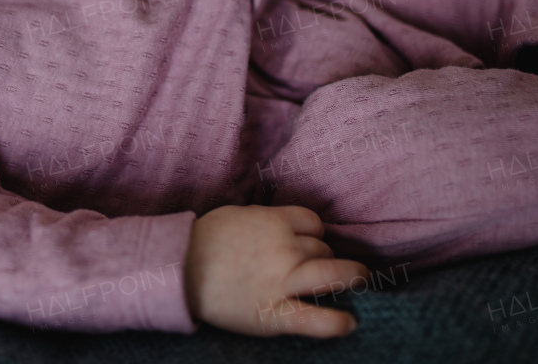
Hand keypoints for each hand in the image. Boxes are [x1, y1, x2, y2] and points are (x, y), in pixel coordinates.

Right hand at [184, 204, 369, 337]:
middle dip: (320, 254)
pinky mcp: (274, 313)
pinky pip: (315, 319)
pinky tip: (350, 323)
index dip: (312, 232)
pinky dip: (336, 322)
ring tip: (358, 280)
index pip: (313, 223)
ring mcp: (283, 281)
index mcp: (274, 221)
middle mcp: (286, 248)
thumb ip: (267, 220)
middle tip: (312, 264)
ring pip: (333, 272)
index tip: (307, 241)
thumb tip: (287, 227)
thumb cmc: (204, 240)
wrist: (178, 269)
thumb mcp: (238, 215)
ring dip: (351, 276)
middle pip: (322, 248)